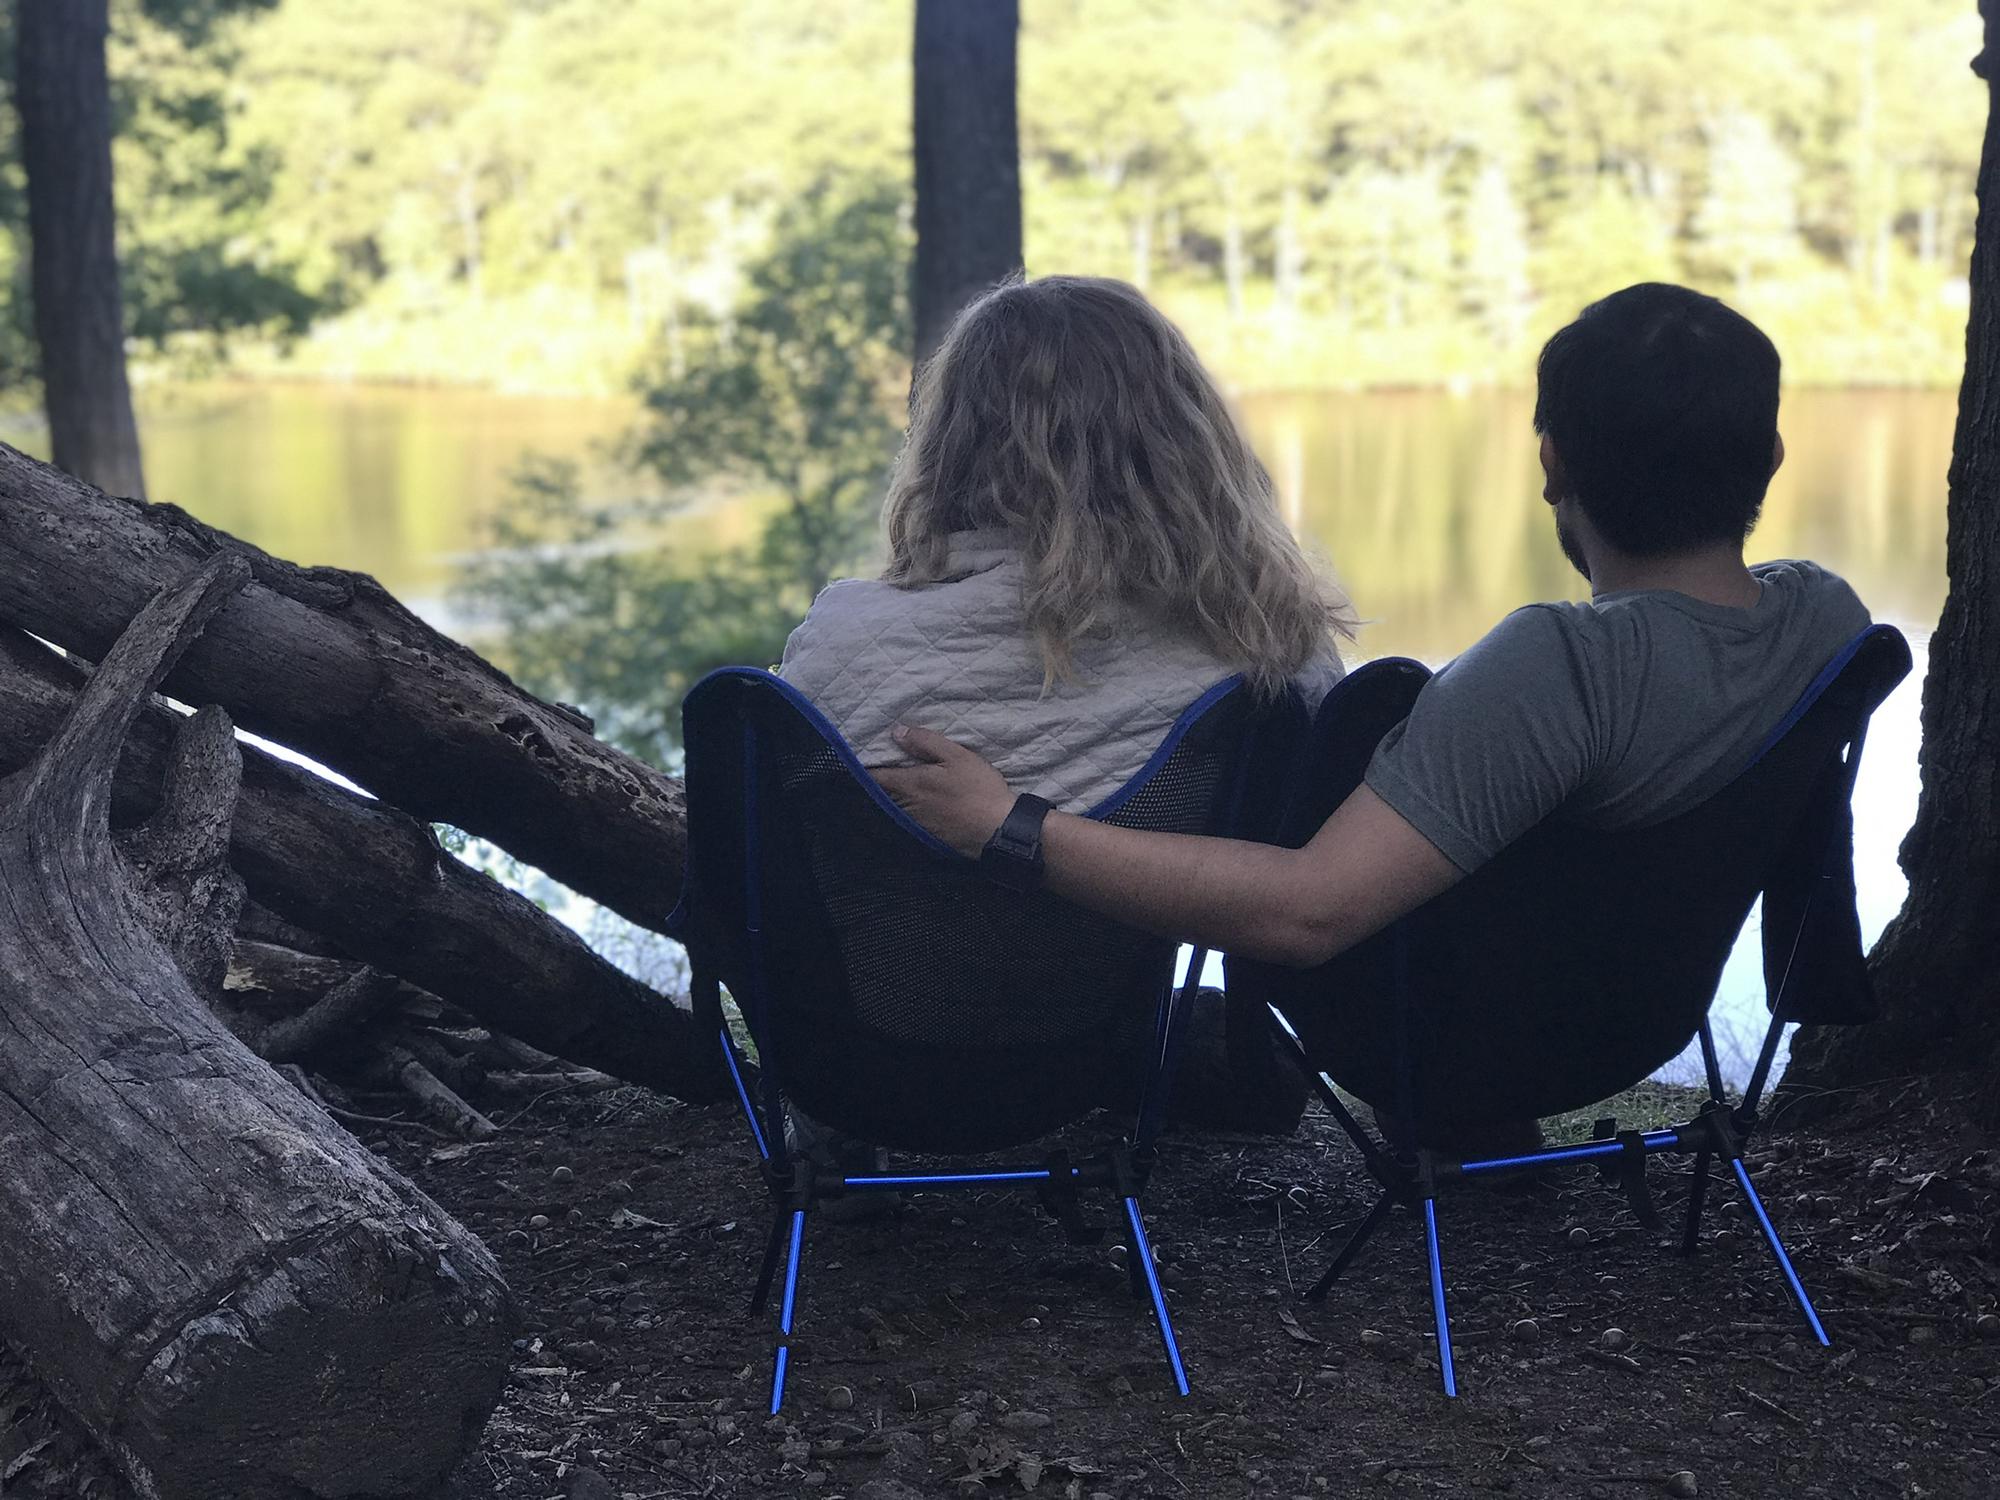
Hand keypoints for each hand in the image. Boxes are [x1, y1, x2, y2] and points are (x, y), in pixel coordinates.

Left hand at [875, 724, 1014, 858]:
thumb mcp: (957, 756)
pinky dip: (910, 810)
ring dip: (894, 796)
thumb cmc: (978, 789)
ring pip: (896, 807)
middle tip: (882, 767)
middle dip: (880, 782)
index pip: (876, 777)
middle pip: (883, 794)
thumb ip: (925, 743)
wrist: (998, 830)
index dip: (866, 768)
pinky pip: (911, 819)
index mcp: (910, 784)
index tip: (864, 758)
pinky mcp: (929, 835)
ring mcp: (917, 823)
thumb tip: (897, 732)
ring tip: (900, 784)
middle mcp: (907, 806)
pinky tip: (922, 804)